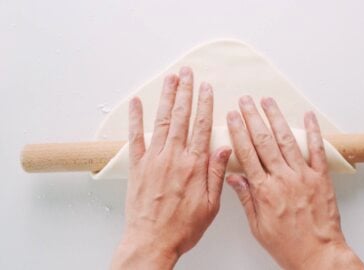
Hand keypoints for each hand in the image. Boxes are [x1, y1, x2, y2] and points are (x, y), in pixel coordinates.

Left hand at [111, 67, 230, 269]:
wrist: (152, 241)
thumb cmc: (182, 227)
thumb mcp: (211, 205)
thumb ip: (217, 174)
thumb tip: (224, 148)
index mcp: (195, 165)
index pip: (203, 127)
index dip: (205, 104)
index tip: (207, 88)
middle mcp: (174, 157)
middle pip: (182, 117)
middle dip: (185, 92)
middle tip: (187, 73)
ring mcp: (154, 159)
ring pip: (162, 121)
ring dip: (167, 98)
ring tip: (170, 79)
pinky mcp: (138, 166)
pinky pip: (135, 137)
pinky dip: (135, 118)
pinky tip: (136, 103)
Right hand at [226, 96, 363, 269]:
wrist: (317, 255)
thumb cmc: (288, 244)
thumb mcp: (257, 226)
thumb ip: (246, 198)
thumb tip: (234, 177)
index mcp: (264, 191)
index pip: (247, 154)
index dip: (238, 133)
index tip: (232, 118)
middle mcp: (282, 179)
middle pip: (264, 141)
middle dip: (252, 118)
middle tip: (245, 101)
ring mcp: (303, 176)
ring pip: (287, 141)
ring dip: (276, 118)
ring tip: (268, 101)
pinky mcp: (321, 178)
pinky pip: (316, 150)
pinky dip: (312, 131)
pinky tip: (307, 116)